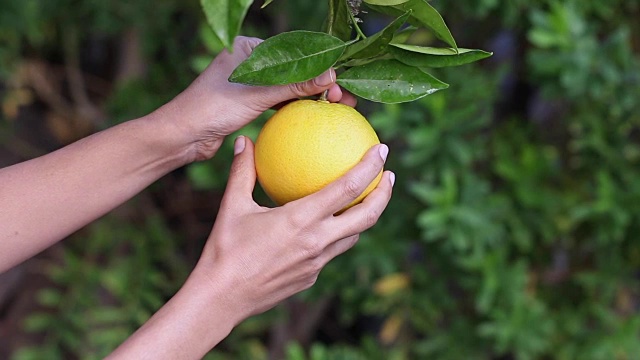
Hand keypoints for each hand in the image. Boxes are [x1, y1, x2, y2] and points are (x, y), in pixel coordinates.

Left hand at [161, 36, 356, 161]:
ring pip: (288, 88)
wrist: (182, 135)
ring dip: (310, 98)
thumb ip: (294, 84)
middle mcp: (251, 62)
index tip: (340, 82)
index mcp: (250, 49)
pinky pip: (278, 103)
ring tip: (335, 108)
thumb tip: (331, 77)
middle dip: (320, 84)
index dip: (321, 67)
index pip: (295, 53)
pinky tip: (312, 118)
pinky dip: (295, 109)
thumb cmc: (213, 107)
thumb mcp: (258, 94)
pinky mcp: (249, 103)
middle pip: (295, 70)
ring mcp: (250, 84)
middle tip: (343, 100)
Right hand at [194, 136, 393, 318]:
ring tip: (367, 199)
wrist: (222, 298)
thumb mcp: (232, 205)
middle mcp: (317, 241)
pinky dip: (338, 234)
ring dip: (365, 216)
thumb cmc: (224, 250)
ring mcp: (317, 262)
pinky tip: (327, 227)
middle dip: (384, 193)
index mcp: (301, 219)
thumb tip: (244, 141)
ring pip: (354, 236)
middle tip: (389, 174)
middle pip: (367, 216)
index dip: (370, 166)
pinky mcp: (311, 276)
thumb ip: (242, 171)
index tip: (382, 149)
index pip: (348, 188)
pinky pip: (332, 251)